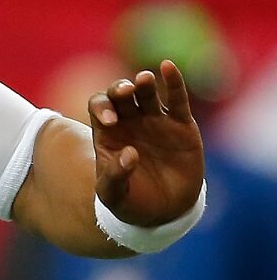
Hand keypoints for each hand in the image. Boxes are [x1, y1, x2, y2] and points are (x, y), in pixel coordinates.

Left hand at [88, 60, 203, 227]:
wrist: (163, 213)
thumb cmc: (130, 202)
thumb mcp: (113, 195)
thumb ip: (114, 177)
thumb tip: (128, 154)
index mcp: (107, 131)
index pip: (99, 106)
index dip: (102, 108)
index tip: (110, 121)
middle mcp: (129, 120)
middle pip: (120, 94)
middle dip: (120, 89)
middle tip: (125, 91)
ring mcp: (154, 120)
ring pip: (146, 93)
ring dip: (143, 83)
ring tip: (144, 79)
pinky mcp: (180, 125)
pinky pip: (176, 99)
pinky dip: (173, 82)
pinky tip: (168, 67)